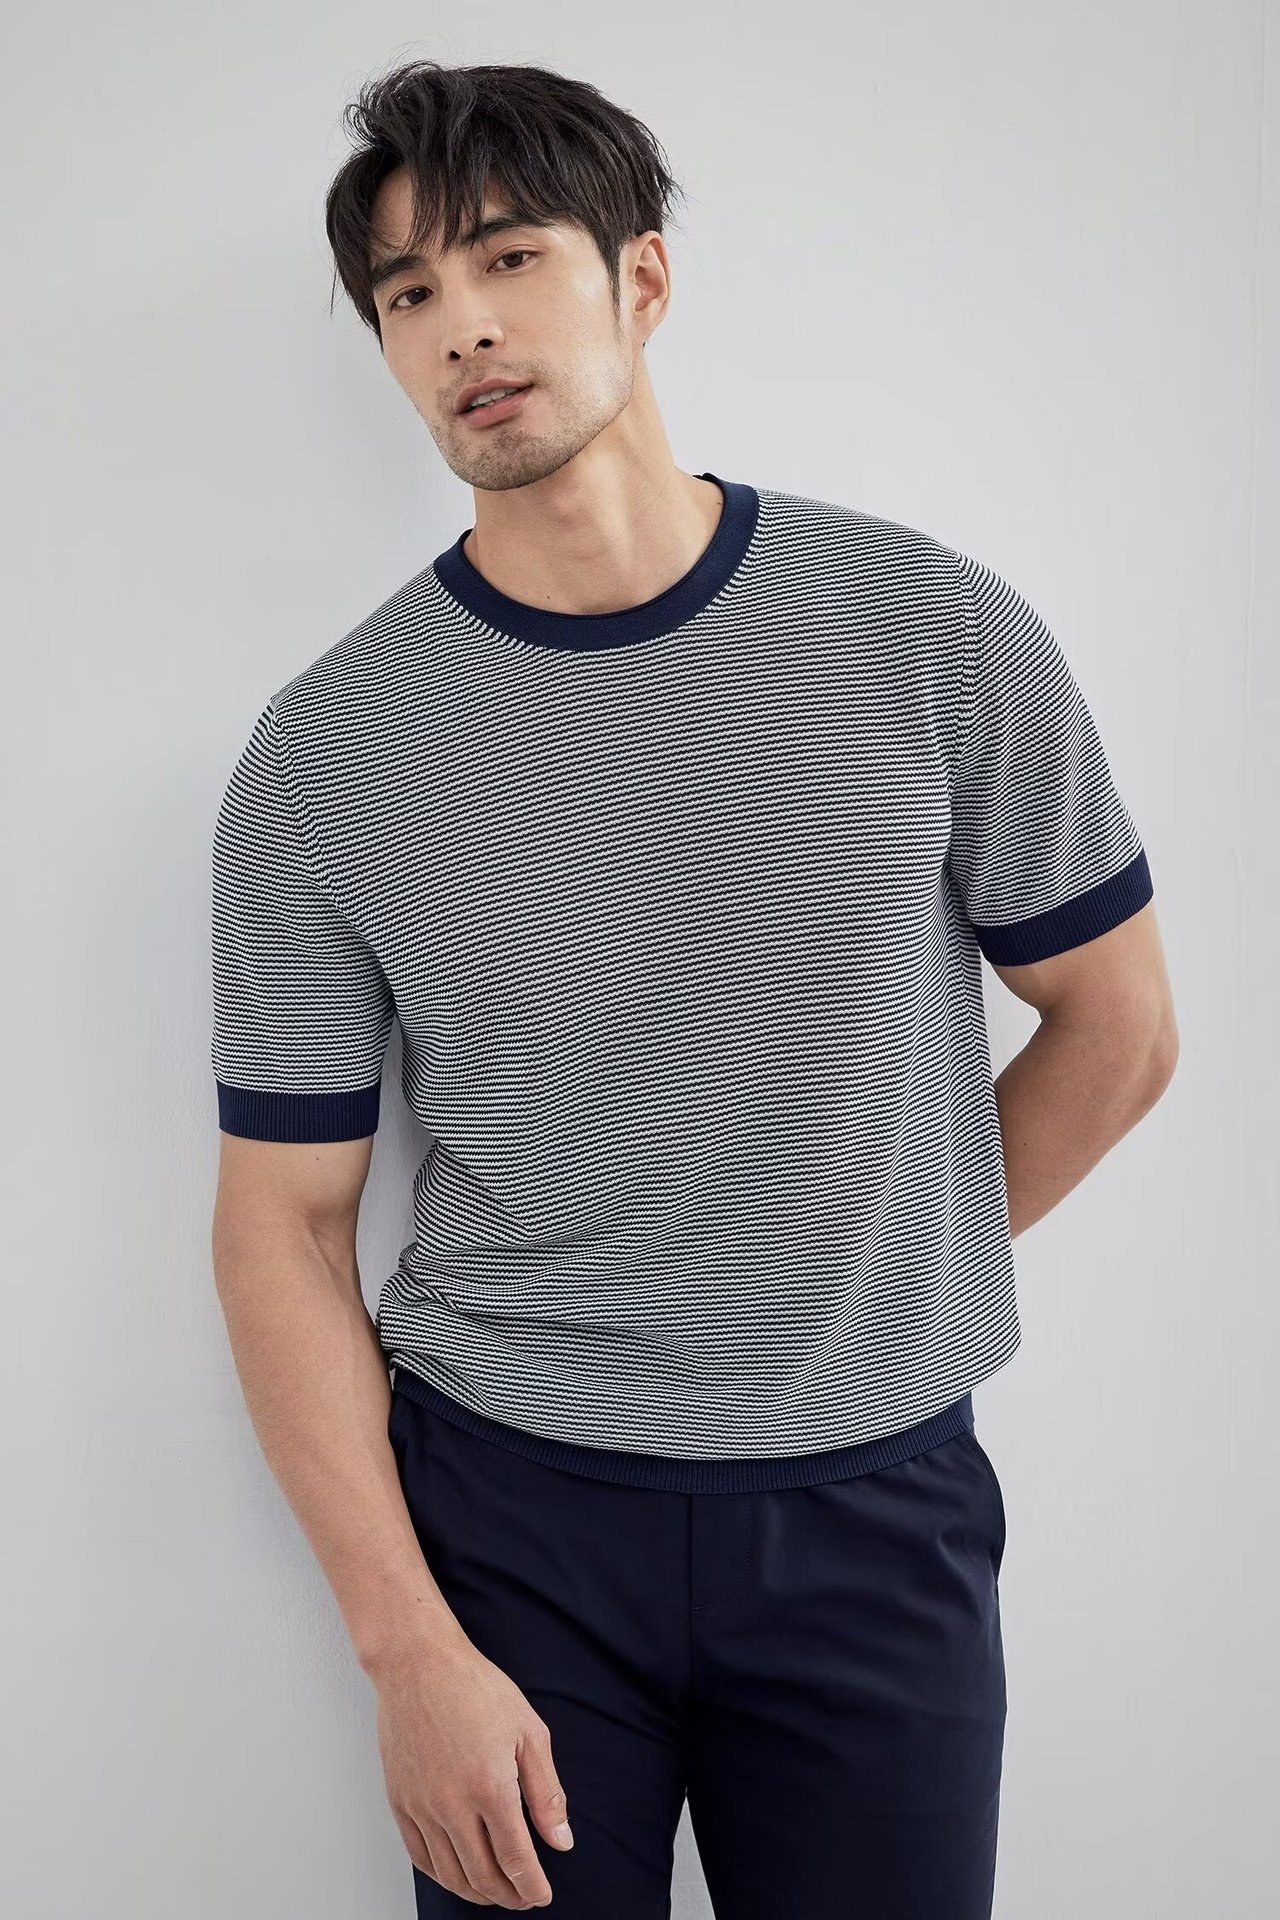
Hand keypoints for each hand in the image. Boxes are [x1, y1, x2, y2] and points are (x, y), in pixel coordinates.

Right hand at [374, 1631, 573, 1907]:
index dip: (532, 1887)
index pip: (516, 1860)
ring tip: (496, 1892)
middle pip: (483, 1876)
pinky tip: (458, 1873)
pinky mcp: (400, 1802)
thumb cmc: (476, 1689)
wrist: (418, 1665)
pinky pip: (420, 1858)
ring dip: (477, 1893)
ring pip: (450, 1874)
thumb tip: (561, 1841)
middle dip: (509, 1896)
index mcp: (490, 1787)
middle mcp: (452, 1805)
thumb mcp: (529, 1732)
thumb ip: (546, 1793)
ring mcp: (421, 1806)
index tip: (542, 1896)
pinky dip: (442, 1876)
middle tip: (524, 1897)